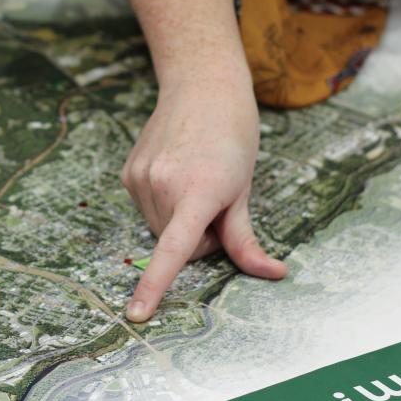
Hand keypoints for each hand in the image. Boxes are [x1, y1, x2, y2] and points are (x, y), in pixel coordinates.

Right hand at [122, 68, 285, 321]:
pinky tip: (177, 173)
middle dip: (199, 238)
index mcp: (198, 192)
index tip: (137, 314)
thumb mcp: (244, 188)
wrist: (201, 86)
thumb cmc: (233, 136)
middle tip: (217, 202)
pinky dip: (164, 206)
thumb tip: (272, 273)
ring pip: (160, 230)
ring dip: (179, 222)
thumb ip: (246, 238)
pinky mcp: (128, 174)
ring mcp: (140, 179)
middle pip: (179, 247)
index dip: (154, 285)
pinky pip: (147, 210)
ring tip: (196, 182)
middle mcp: (162, 185)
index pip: (173, 250)